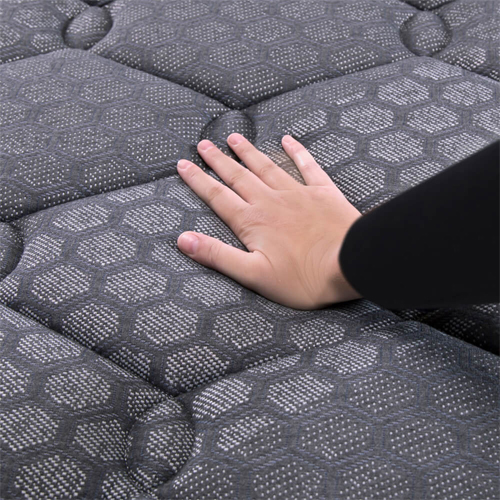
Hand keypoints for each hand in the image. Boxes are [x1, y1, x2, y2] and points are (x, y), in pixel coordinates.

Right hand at [176, 134, 362, 309]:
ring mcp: (298, 194)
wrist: (349, 265)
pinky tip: (288, 140)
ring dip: (248, 152)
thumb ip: (217, 255)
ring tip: (234, 138)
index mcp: (253, 221)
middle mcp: (271, 201)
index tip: (183, 164)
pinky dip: (297, 151)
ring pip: (267, 167)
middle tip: (204, 144)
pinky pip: (307, 166)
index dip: (198, 180)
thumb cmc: (303, 278)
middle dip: (218, 160)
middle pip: (238, 176)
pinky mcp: (323, 193)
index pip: (218, 196)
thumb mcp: (253, 274)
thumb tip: (183, 239)